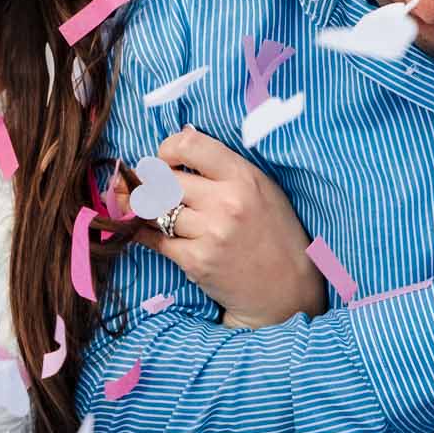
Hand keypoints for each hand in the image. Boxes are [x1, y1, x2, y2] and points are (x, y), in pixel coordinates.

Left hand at [126, 127, 321, 328]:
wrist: (285, 289)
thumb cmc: (273, 233)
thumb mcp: (262, 188)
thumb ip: (223, 166)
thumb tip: (178, 143)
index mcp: (243, 177)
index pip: (188, 145)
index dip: (167, 149)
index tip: (166, 160)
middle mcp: (226, 202)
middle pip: (164, 179)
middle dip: (154, 183)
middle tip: (158, 190)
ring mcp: (210, 233)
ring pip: (155, 209)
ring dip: (151, 210)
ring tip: (158, 211)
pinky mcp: (196, 261)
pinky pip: (154, 239)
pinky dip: (148, 234)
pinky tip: (155, 233)